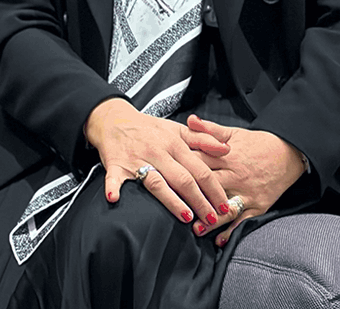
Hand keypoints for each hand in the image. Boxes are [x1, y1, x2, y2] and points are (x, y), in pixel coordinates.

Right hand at [85, 98, 232, 226]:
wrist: (114, 119)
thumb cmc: (148, 128)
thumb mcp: (177, 129)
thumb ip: (203, 139)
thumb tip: (226, 149)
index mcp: (174, 144)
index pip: (200, 169)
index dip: (214, 190)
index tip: (225, 206)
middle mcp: (157, 152)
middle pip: (183, 180)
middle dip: (200, 201)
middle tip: (212, 220)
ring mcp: (136, 160)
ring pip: (156, 182)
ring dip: (171, 201)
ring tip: (187, 217)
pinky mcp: (116, 165)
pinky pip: (114, 177)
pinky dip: (112, 187)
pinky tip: (114, 198)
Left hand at [184, 115, 305, 245]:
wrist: (288, 153)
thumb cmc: (257, 144)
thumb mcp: (232, 132)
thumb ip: (208, 129)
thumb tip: (189, 120)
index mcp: (225, 156)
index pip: (199, 164)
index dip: (182, 170)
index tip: (167, 177)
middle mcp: (235, 176)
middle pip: (209, 187)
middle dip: (193, 197)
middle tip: (175, 208)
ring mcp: (247, 192)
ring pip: (225, 207)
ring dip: (210, 219)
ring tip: (195, 229)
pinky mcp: (258, 205)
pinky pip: (243, 220)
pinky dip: (232, 231)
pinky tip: (219, 240)